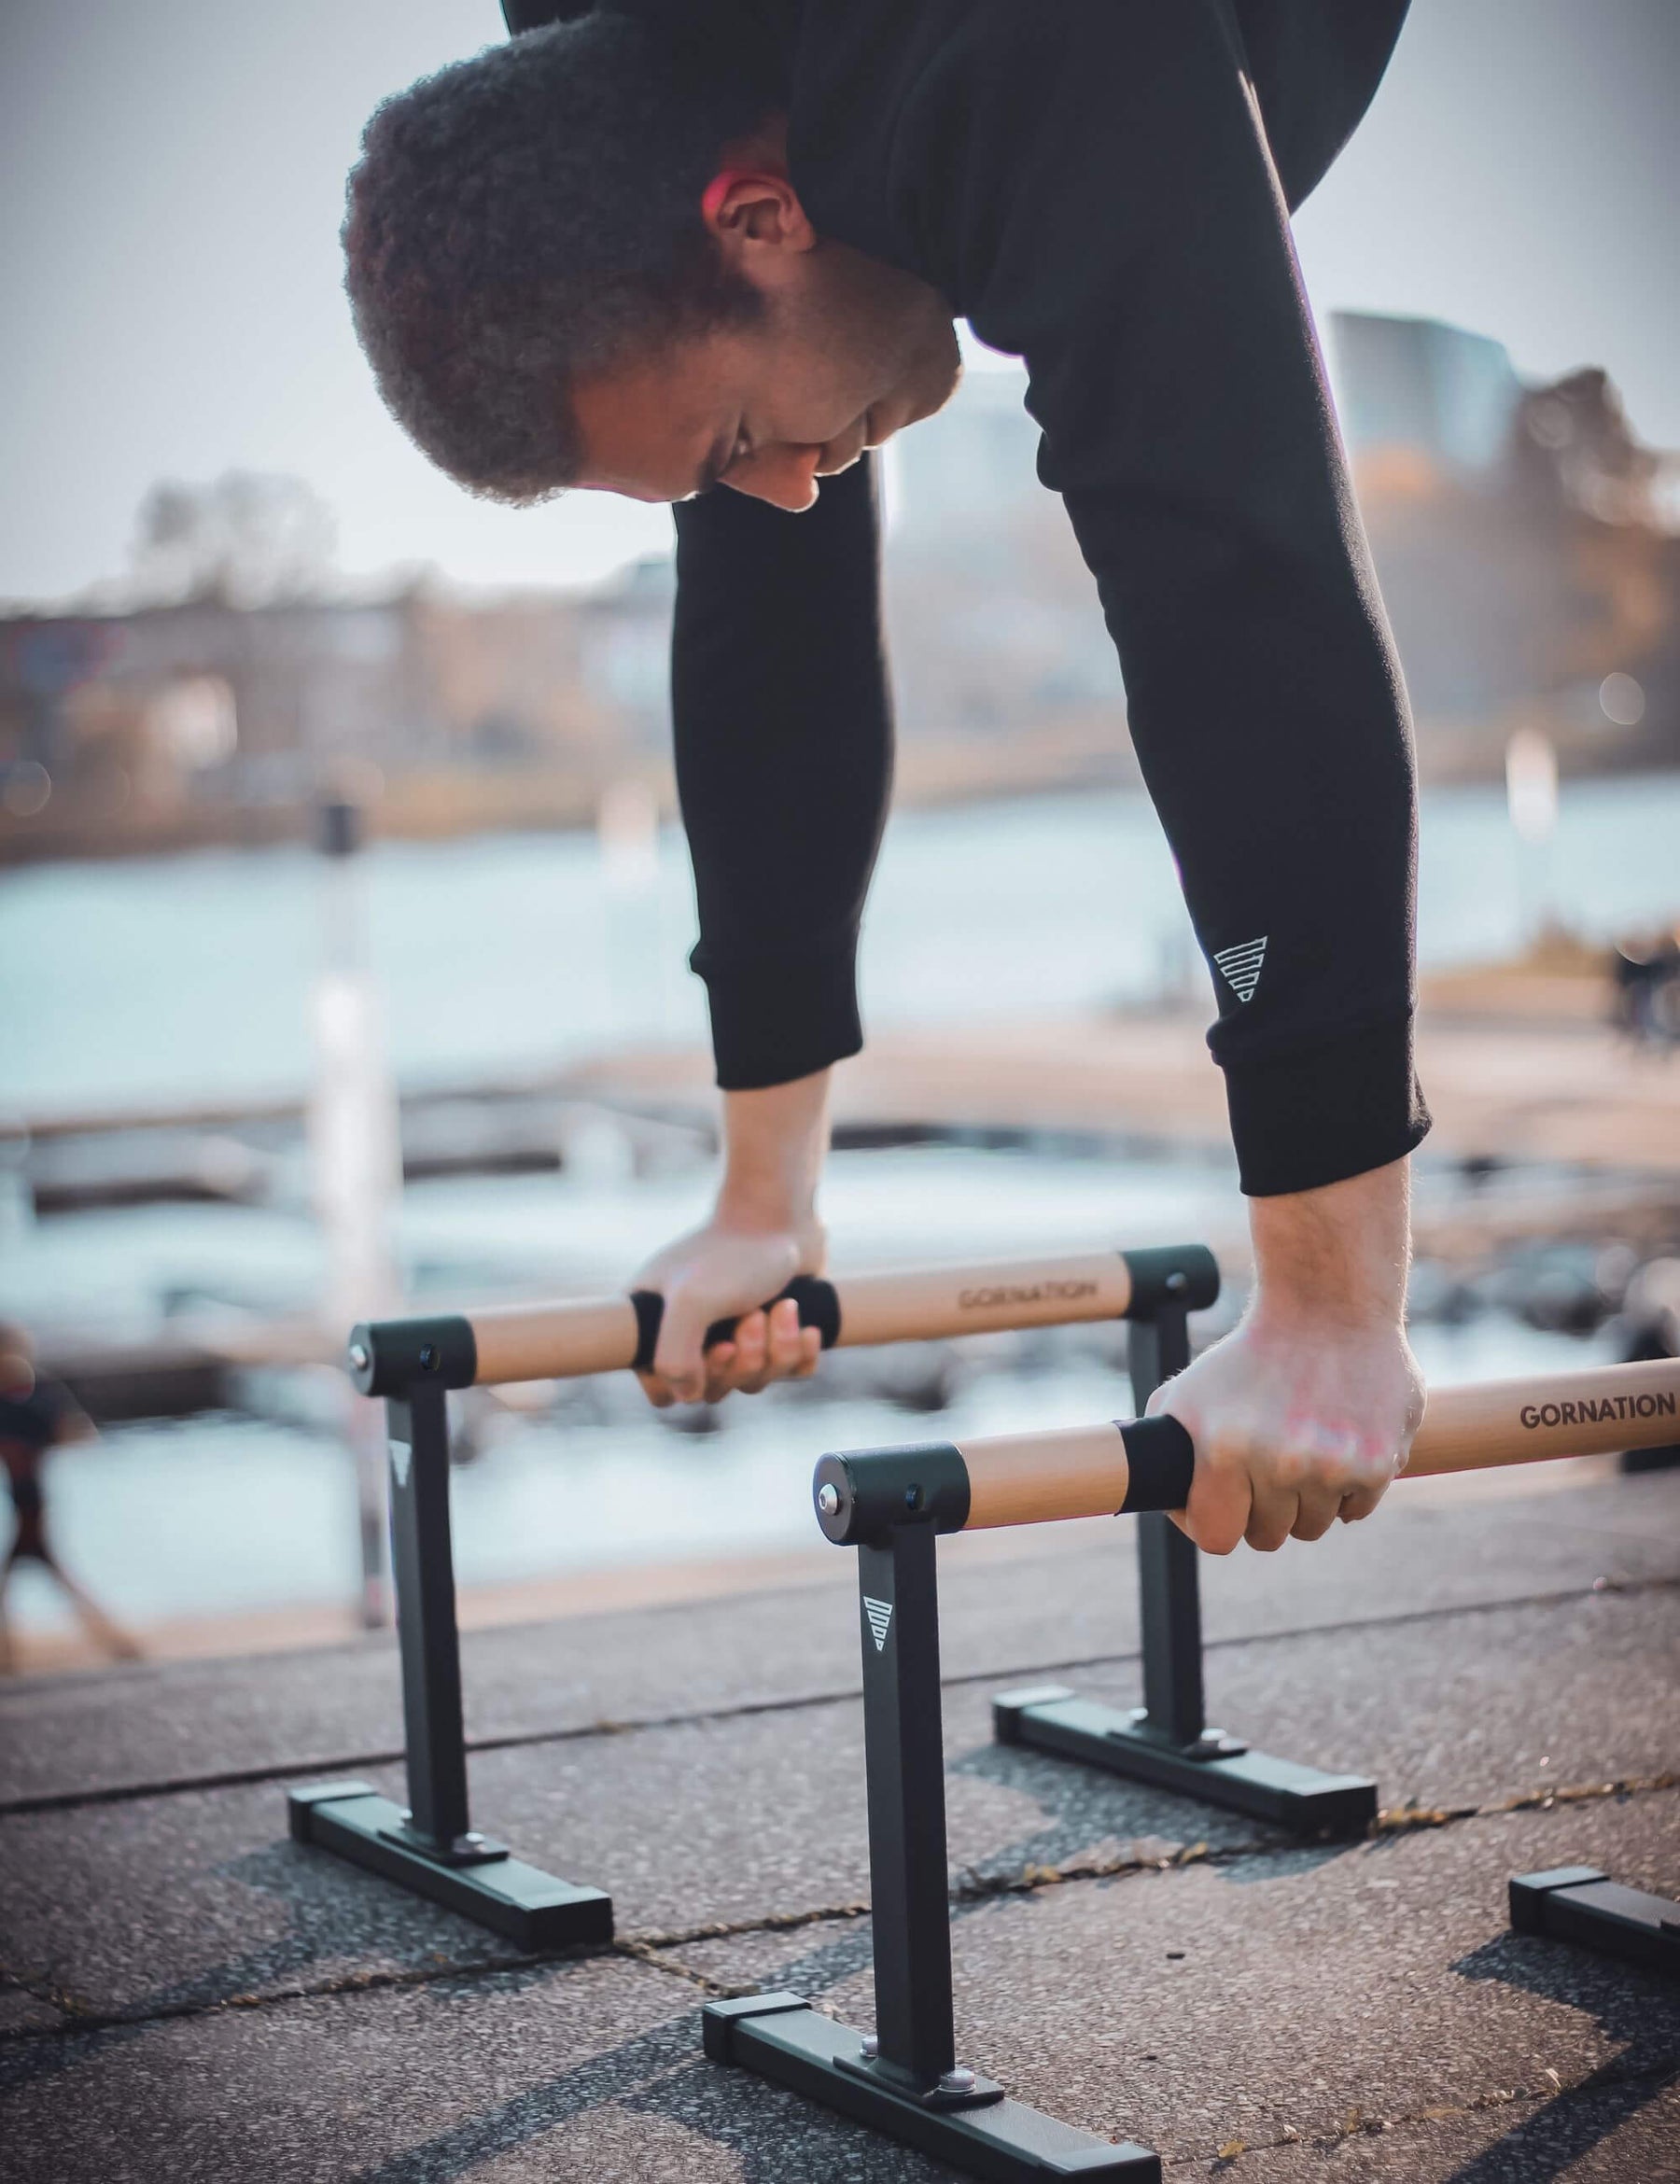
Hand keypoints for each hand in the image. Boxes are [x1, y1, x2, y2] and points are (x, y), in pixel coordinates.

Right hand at [632, 1214, 826, 1405]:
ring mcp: (735, 1334)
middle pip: (714, 1390)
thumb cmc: (731, 1253)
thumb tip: (688, 1395)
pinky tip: (806, 1326)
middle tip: (751, 1315)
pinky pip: (790, 1372)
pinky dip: (800, 1354)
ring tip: (782, 1307)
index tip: (713, 1347)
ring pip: (755, 1381)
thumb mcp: (691, 1301)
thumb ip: (674, 1356)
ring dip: (774, 1350)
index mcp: (656, 1324)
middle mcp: (692, 1333)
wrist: (781, 1214)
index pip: (661, 1388)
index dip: (688, 1383)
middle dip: (742, 1359)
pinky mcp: (775, 1333)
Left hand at [1149, 1309, 1423, 1551]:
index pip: (1217, 1538)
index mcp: (1224, 1450)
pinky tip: (1336, 1443)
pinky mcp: (1379, 1463)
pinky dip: (1346, 1488)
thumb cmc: (1247, 1355)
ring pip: (1314, 1525)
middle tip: (1265, 1465)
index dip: (1216, 1522)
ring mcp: (1333, 1466)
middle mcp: (1280, 1463)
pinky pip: (1355, 1510)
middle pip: (1268, 1536)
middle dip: (1263, 1509)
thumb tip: (1160, 1501)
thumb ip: (1161, 1455)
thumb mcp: (1183, 1396)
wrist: (1327, 1305)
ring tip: (1301, 1447)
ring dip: (1305, 1499)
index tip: (1221, 1503)